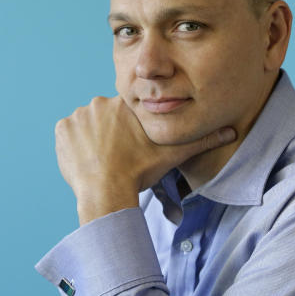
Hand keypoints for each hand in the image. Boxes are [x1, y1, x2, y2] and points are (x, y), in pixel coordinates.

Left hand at [55, 95, 235, 223]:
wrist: (106, 192)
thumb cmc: (139, 173)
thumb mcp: (174, 155)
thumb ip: (202, 141)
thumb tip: (232, 131)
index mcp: (126, 103)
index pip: (127, 112)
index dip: (130, 131)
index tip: (132, 148)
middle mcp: (99, 103)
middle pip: (106, 117)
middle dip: (111, 134)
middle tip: (119, 157)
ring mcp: (77, 116)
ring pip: (88, 125)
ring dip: (94, 138)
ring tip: (105, 160)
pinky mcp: (62, 130)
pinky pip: (69, 134)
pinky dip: (76, 145)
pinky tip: (89, 159)